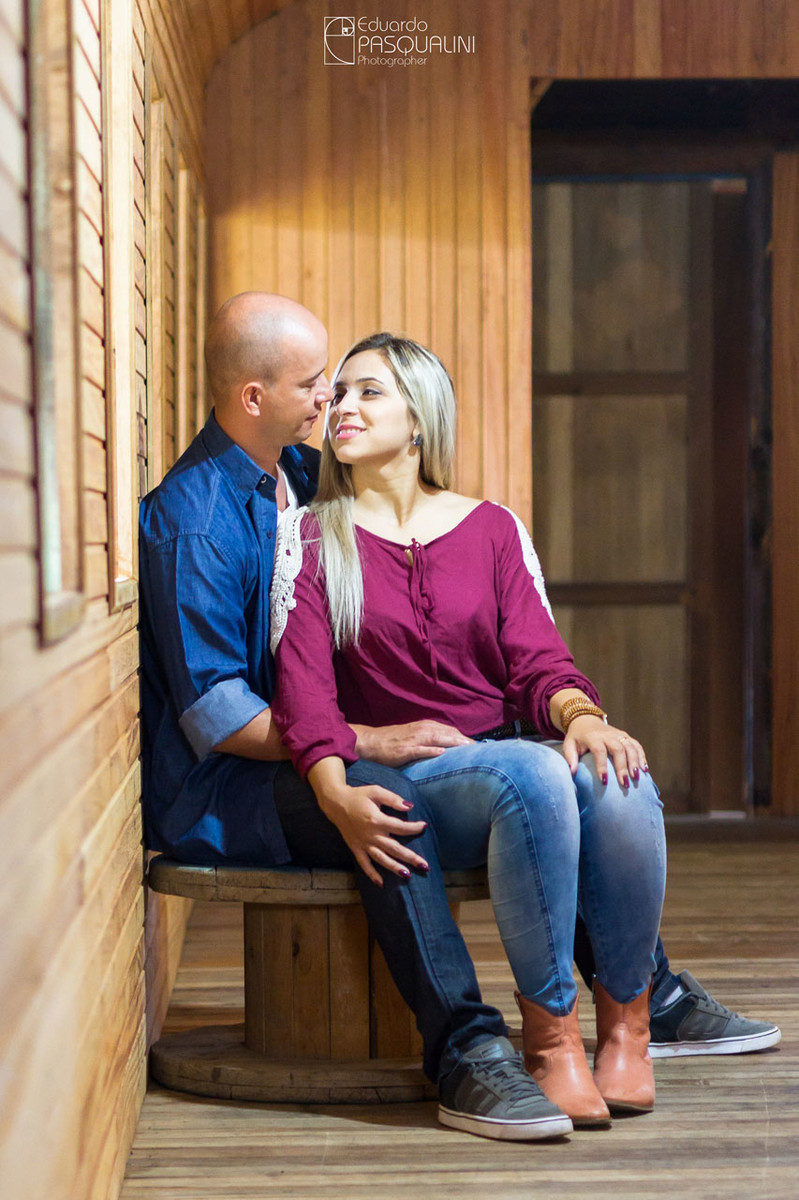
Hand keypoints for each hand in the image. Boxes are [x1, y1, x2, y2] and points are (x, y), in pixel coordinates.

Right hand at [318, 782, 429, 885]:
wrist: (336, 803)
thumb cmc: (358, 796)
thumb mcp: (376, 791)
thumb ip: (393, 799)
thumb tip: (409, 807)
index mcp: (377, 820)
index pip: (400, 827)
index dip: (414, 828)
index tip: (424, 826)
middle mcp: (371, 835)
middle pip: (394, 848)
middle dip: (411, 858)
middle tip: (425, 866)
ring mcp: (363, 844)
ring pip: (381, 859)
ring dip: (394, 868)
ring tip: (407, 875)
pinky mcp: (356, 848)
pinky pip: (364, 864)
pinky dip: (372, 874)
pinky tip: (381, 884)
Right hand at [351, 720, 472, 766]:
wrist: (370, 742)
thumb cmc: (392, 741)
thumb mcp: (413, 737)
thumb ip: (429, 740)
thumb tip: (447, 748)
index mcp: (425, 727)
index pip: (450, 730)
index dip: (465, 738)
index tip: (479, 747)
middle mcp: (421, 730)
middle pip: (448, 733)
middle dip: (464, 740)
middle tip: (481, 750)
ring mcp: (413, 739)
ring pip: (437, 738)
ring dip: (453, 742)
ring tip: (468, 749)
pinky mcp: (404, 749)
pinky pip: (420, 749)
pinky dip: (431, 750)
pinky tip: (442, 753)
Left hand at [561, 715, 648, 788]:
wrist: (586, 719)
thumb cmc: (577, 737)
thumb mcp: (569, 744)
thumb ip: (570, 757)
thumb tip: (571, 773)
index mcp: (593, 737)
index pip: (599, 751)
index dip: (602, 766)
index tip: (604, 781)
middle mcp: (608, 735)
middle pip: (618, 749)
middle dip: (622, 767)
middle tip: (624, 783)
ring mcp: (618, 734)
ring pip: (630, 747)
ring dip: (635, 762)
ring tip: (637, 777)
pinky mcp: (625, 736)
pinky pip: (636, 745)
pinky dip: (642, 756)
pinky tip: (645, 770)